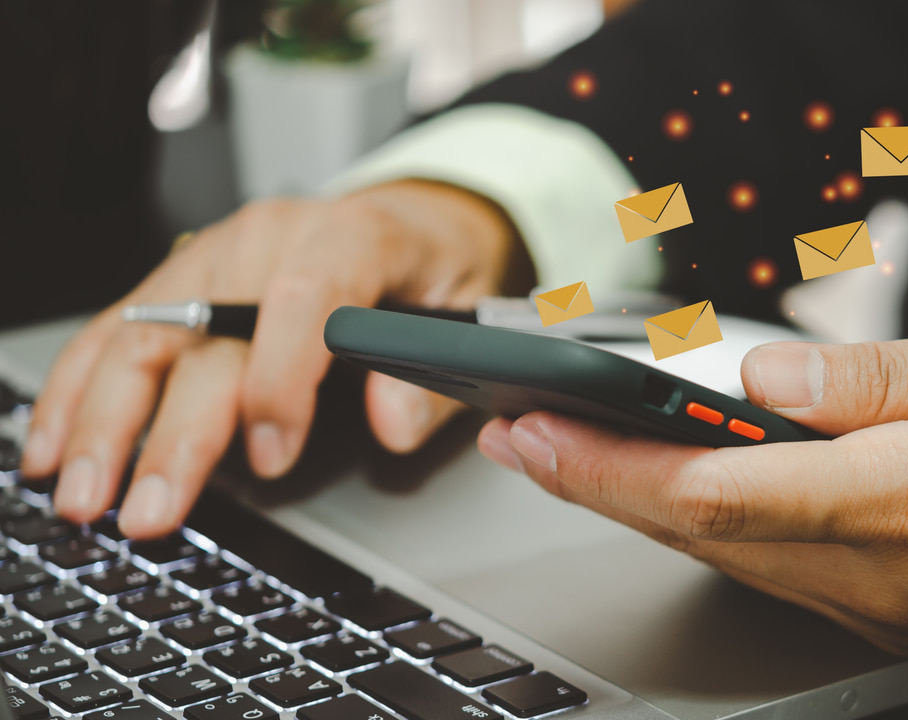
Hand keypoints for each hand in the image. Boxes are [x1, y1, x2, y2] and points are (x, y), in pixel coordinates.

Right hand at [23, 180, 531, 537]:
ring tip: (83, 494)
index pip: (303, 298)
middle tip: (148, 509)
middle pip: (205, 331)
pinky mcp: (186, 279)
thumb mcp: (467, 306)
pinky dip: (82, 390)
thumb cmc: (434, 263)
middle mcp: (271, 239)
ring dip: (105, 421)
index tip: (272, 455)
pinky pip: (120, 329)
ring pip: (144, 333)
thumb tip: (393, 423)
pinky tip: (55, 443)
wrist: (410, 215)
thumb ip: (433, 370)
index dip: (281, 378)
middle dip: (171, 431)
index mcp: (350, 236)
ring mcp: (219, 255)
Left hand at [477, 314, 907, 693]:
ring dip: (635, 506)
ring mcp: (889, 601)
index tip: (536, 423)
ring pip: (728, 558)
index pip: (717, 488)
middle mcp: (884, 567)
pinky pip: (779, 573)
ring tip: (568, 457)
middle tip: (514, 438)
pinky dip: (706, 531)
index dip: (609, 459)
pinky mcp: (903, 609)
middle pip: (699, 532)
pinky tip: (677, 499)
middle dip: (591, 482)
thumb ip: (894, 379)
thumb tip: (770, 383)